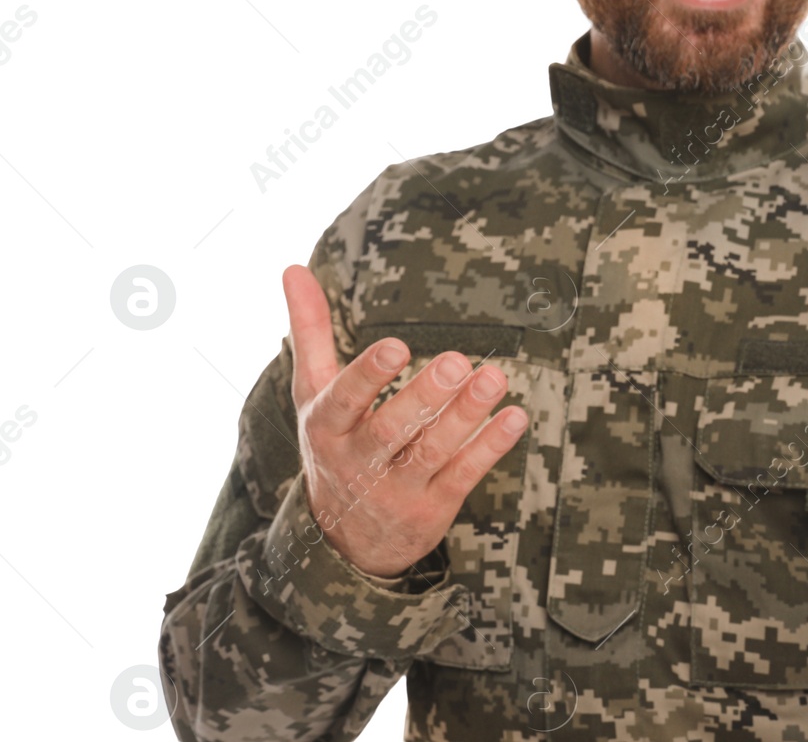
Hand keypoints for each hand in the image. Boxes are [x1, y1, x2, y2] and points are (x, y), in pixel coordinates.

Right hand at [283, 264, 528, 578]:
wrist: (342, 540)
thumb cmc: (333, 443)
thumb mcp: (312, 393)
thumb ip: (310, 331)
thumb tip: (293, 267)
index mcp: (327, 428)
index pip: (345, 401)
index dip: (368, 376)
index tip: (396, 346)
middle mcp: (358, 462)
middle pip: (392, 430)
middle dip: (424, 397)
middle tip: (455, 361)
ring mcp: (396, 489)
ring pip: (432, 452)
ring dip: (465, 416)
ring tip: (494, 377)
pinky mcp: (431, 509)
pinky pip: (463, 477)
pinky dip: (489, 448)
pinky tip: (514, 417)